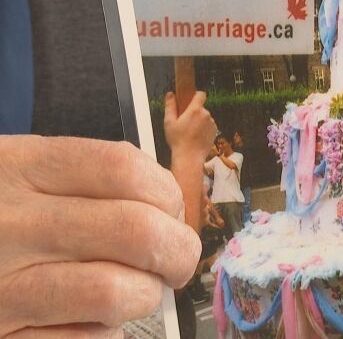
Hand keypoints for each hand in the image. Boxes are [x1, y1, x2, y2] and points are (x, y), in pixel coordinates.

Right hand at [0, 136, 200, 337]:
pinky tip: (88, 322)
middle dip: (178, 251)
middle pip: (135, 230)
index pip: (123, 168)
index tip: (172, 214)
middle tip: (175, 262)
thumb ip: (84, 180)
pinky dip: (105, 334)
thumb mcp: (14, 173)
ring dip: (144, 296)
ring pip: (114, 291)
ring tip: (134, 292)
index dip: (167, 194)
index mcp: (16, 167)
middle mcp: (6, 223)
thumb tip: (166, 207)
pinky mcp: (0, 338)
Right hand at [164, 91, 216, 161]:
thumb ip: (170, 106)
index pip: (201, 94)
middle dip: (194, 112)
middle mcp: (206, 115)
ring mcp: (212, 123)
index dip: (195, 95)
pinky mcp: (215, 131)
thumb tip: (170, 94)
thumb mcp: (169, 122)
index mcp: (195, 110)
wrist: (190, 157)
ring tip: (189, 132)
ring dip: (199, 121)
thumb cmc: (178, 141)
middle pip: (200, 107)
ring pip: (205, 117)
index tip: (190, 100)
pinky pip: (209, 125)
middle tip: (184, 122)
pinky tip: (196, 136)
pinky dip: (203, 128)